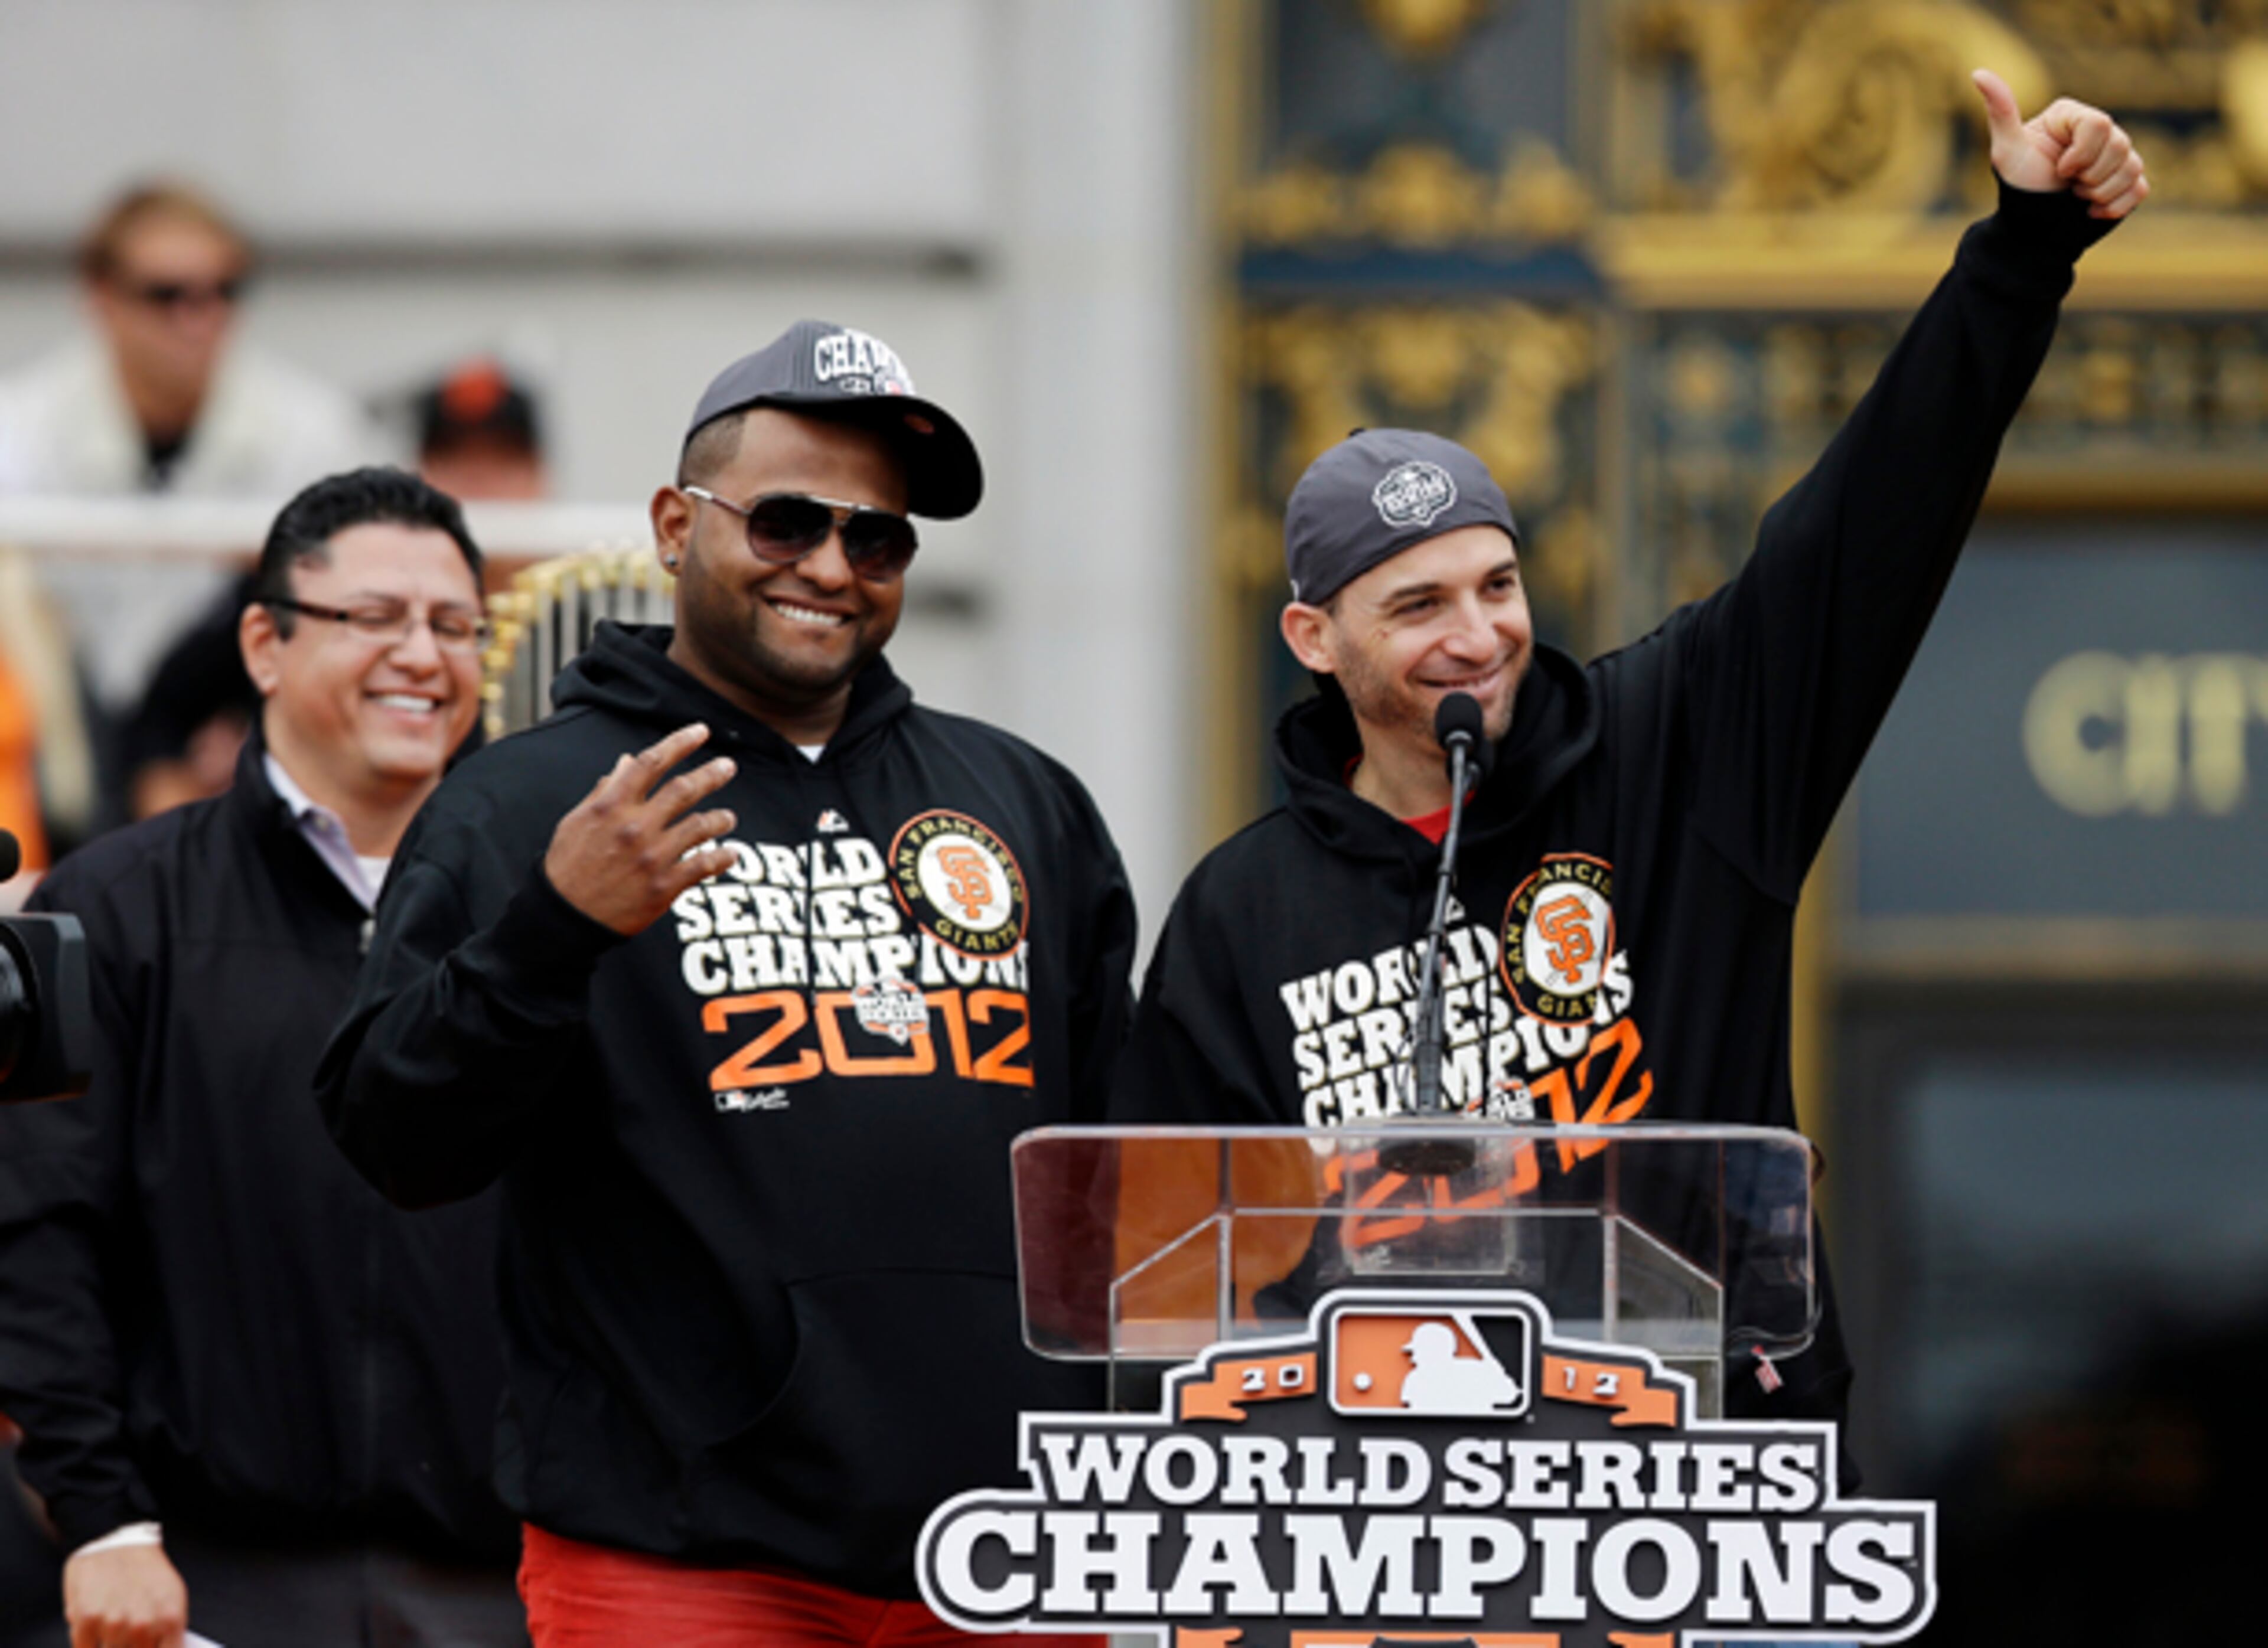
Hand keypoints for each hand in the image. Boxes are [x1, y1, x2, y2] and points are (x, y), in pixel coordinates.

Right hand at [63, 1543, 186, 1647]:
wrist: (116, 1542)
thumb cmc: (146, 1572)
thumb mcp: (172, 1599)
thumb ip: (168, 1634)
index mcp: (170, 1620)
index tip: (150, 1647)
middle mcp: (143, 1625)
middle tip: (128, 1638)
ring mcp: (113, 1625)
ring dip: (111, 1646)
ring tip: (114, 1627)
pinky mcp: (86, 1621)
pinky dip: (89, 1645)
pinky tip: (95, 1633)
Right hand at [543, 723, 738, 935]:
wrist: (563, 917)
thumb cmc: (568, 866)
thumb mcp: (577, 821)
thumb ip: (605, 790)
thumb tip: (627, 761)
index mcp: (610, 806)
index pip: (650, 762)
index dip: (679, 742)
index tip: (701, 731)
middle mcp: (634, 827)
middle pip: (684, 789)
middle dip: (712, 774)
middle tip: (728, 767)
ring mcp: (652, 857)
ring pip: (700, 826)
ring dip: (720, 819)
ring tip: (728, 818)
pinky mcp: (664, 886)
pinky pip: (704, 865)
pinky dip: (723, 857)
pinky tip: (730, 854)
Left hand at [1973, 68, 2148, 219]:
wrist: (2031, 226)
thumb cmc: (2019, 185)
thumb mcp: (2007, 151)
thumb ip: (2001, 112)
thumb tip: (1978, 72)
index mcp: (2074, 116)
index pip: (2099, 125)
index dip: (2080, 154)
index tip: (2058, 168)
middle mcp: (2100, 130)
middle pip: (2120, 145)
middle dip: (2088, 175)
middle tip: (2065, 183)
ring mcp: (2117, 155)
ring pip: (2132, 168)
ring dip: (2099, 192)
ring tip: (2075, 195)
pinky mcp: (2128, 180)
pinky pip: (2140, 189)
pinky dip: (2115, 206)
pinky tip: (2090, 211)